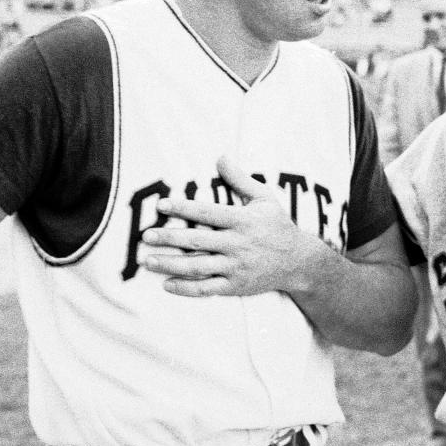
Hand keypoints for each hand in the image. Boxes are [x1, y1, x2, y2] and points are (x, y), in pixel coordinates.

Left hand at [139, 156, 317, 296]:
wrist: (299, 262)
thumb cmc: (278, 226)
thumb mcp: (265, 198)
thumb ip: (240, 179)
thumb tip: (221, 156)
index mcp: (244, 220)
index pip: (208, 212)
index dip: (184, 207)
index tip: (162, 204)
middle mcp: (239, 244)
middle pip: (198, 241)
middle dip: (170, 238)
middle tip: (146, 235)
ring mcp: (236, 267)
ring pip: (198, 266)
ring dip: (171, 264)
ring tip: (148, 260)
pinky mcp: (236, 286)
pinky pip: (207, 289)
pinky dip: (185, 288)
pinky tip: (166, 284)